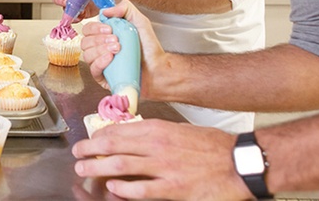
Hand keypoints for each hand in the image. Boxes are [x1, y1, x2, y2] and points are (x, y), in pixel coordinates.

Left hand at [72, 119, 248, 199]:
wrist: (240, 162)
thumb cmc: (212, 146)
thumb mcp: (179, 130)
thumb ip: (155, 134)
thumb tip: (132, 138)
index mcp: (158, 129)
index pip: (118, 130)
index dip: (99, 135)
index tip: (90, 139)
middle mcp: (157, 145)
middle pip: (112, 146)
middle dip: (90, 149)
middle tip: (77, 153)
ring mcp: (164, 167)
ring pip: (120, 165)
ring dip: (97, 167)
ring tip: (84, 169)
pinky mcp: (174, 188)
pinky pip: (141, 189)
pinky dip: (123, 188)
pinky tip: (112, 188)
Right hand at [79, 0, 164, 95]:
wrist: (158, 68)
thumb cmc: (149, 48)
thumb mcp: (140, 21)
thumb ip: (125, 8)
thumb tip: (104, 11)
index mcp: (104, 36)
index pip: (88, 30)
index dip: (95, 28)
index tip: (109, 29)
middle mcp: (100, 49)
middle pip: (85, 42)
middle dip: (99, 39)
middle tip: (116, 40)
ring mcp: (100, 64)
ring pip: (87, 55)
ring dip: (100, 49)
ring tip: (117, 49)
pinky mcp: (103, 78)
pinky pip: (93, 70)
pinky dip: (100, 62)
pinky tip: (110, 58)